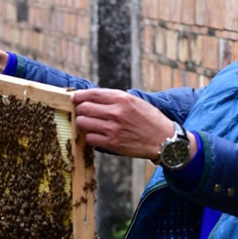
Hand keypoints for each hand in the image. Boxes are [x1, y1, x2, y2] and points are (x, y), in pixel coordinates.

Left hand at [72, 89, 195, 160]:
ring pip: (83, 123)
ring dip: (82, 123)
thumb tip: (93, 98)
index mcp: (121, 99)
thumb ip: (114, 99)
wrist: (164, 140)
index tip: (73, 97)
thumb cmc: (150, 119)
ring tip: (88, 124)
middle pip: (84, 108)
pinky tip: (96, 134)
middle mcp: (116, 112)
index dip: (79, 95)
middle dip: (80, 110)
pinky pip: (90, 138)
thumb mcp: (134, 101)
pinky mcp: (112, 144)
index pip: (92, 94)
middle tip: (82, 113)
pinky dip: (89, 136)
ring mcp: (113, 129)